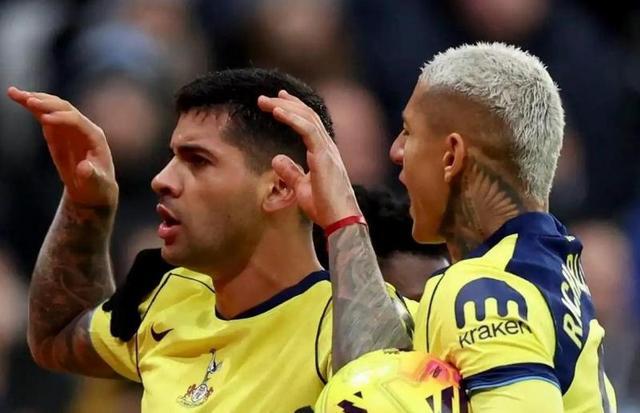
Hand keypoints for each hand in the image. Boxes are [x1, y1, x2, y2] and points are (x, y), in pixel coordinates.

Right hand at [7, 87, 117, 207]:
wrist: (92, 188)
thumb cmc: (97, 186)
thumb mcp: (96, 184)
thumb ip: (91, 176)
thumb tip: (84, 168)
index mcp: (94, 137)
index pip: (77, 121)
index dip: (61, 118)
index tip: (44, 120)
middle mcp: (83, 127)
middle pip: (64, 108)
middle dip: (47, 103)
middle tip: (28, 101)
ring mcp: (69, 127)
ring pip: (53, 107)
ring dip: (35, 99)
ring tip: (15, 93)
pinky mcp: (57, 131)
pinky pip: (44, 114)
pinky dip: (31, 106)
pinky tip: (18, 97)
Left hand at [257, 90, 360, 227]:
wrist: (341, 221)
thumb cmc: (325, 208)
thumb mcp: (301, 188)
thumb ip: (290, 172)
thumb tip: (276, 159)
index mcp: (324, 153)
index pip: (310, 123)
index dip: (294, 110)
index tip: (278, 101)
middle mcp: (328, 147)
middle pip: (308, 116)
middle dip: (286, 103)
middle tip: (266, 97)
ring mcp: (328, 150)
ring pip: (308, 118)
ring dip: (285, 107)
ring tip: (266, 101)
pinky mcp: (324, 157)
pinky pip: (309, 130)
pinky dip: (293, 118)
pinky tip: (278, 112)